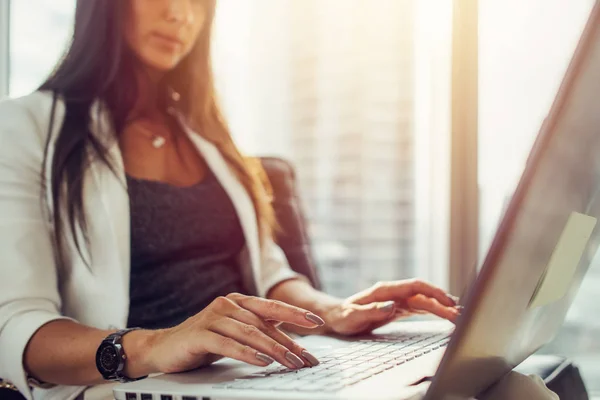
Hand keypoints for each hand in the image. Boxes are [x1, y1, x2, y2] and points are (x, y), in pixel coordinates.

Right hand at [137, 293, 323, 375]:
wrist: (164, 347)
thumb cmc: (204, 340)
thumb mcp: (235, 332)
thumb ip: (259, 329)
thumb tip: (291, 336)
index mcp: (238, 301)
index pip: (272, 307)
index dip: (295, 314)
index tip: (317, 322)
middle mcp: (227, 304)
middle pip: (264, 323)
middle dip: (288, 342)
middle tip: (306, 358)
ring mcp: (212, 317)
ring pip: (249, 333)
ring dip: (273, 349)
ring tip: (290, 363)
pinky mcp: (200, 334)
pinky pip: (228, 344)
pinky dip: (247, 353)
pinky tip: (262, 362)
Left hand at [322, 279, 459, 335]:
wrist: (336, 317)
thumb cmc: (343, 317)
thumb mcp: (352, 316)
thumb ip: (371, 310)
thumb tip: (392, 306)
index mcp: (385, 290)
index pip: (415, 286)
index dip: (433, 291)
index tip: (448, 301)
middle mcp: (394, 293)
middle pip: (424, 294)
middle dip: (443, 302)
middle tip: (460, 315)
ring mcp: (397, 300)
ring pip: (424, 301)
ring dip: (441, 307)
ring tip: (459, 316)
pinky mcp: (398, 309)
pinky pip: (420, 308)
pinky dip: (434, 311)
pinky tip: (446, 314)